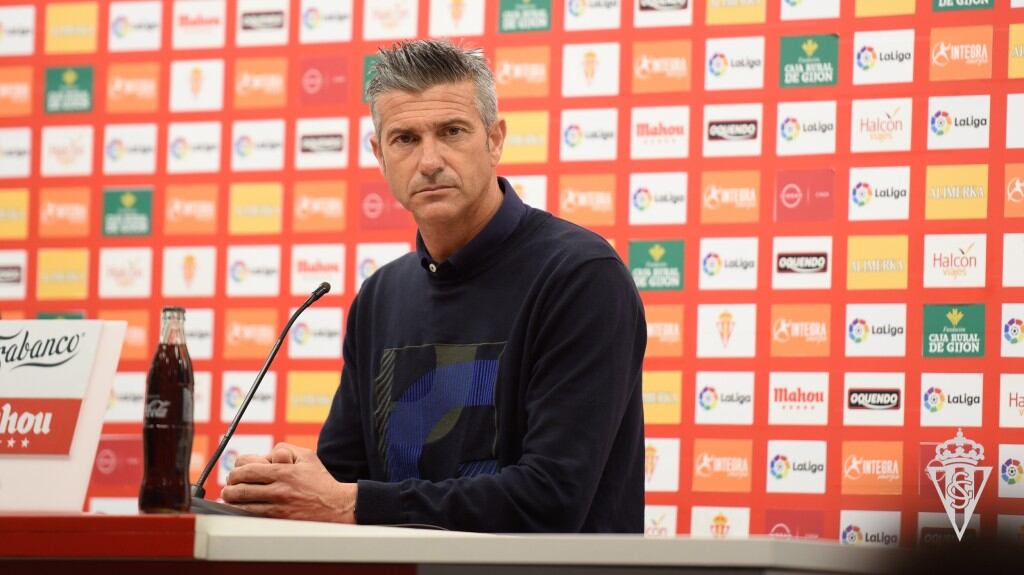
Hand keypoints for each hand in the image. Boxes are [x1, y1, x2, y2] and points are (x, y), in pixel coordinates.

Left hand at [221, 442, 356, 522]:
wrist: (335, 506)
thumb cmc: (320, 481)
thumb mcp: (306, 457)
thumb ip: (284, 449)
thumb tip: (265, 454)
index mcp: (283, 471)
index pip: (247, 468)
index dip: (237, 468)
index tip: (238, 471)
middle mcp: (278, 489)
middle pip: (240, 486)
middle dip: (230, 484)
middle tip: (230, 484)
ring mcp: (277, 506)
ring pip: (242, 504)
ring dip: (232, 499)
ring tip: (230, 496)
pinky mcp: (277, 520)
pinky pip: (251, 516)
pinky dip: (240, 511)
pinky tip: (239, 508)